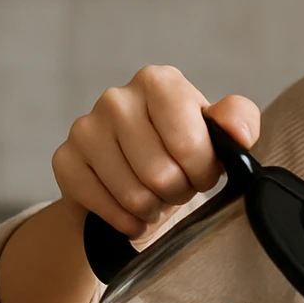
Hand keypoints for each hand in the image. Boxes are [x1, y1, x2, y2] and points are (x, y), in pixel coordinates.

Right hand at [52, 65, 259, 239]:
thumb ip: (238, 122)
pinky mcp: (65, 159)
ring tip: (156, 197)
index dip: (202, 171)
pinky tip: (131, 212)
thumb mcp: (219, 135)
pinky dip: (125, 220)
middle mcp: (117, 98)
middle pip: (159, 172)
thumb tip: (236, 131)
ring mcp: (86, 127)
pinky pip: (102, 205)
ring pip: (131, 194)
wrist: (137, 180)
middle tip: (178, 187)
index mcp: (159, 82)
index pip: (188, 142)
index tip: (201, 173)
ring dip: (152, 208)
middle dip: (177, 192)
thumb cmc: (182, 153)